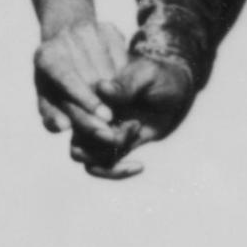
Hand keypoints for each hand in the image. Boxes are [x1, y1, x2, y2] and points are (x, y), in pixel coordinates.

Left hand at [31, 17, 123, 150]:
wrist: (65, 43)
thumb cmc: (53, 81)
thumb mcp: (47, 99)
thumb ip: (51, 116)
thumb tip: (62, 126)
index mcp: (45, 57)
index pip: (67, 77)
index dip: (86, 98)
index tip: (106, 117)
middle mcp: (66, 37)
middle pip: (92, 76)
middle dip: (105, 101)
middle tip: (115, 121)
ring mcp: (88, 29)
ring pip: (112, 67)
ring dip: (117, 89)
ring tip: (117, 104)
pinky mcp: (107, 27)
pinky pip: (123, 56)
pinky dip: (124, 74)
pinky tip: (119, 83)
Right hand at [67, 45, 198, 179]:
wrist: (176, 92)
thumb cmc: (159, 77)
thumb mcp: (147, 74)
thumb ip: (126, 83)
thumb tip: (103, 88)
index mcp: (88, 89)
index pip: (70, 105)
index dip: (85, 117)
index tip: (111, 117)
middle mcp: (86, 111)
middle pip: (71, 131)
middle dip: (99, 138)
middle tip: (133, 124)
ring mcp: (96, 130)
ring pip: (80, 154)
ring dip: (107, 152)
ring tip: (137, 128)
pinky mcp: (110, 147)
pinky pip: (100, 167)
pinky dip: (115, 172)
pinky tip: (139, 166)